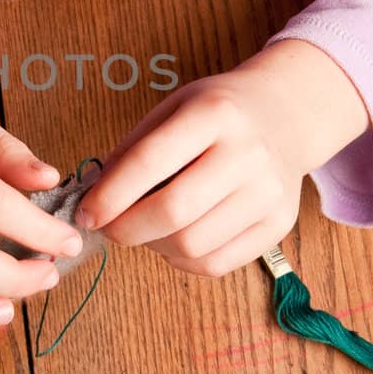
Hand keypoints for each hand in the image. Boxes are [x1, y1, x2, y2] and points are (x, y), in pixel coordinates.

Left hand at [75, 40, 370, 278]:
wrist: (286, 116)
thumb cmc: (216, 114)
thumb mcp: (173, 109)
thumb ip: (133, 150)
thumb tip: (93, 197)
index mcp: (213, 113)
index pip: (150, 161)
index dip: (110, 195)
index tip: (86, 213)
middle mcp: (247, 152)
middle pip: (173, 211)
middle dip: (126, 229)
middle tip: (108, 228)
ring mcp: (268, 192)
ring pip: (193, 245)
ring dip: (153, 245)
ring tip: (145, 229)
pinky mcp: (278, 225)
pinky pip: (216, 264)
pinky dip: (181, 260)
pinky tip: (173, 240)